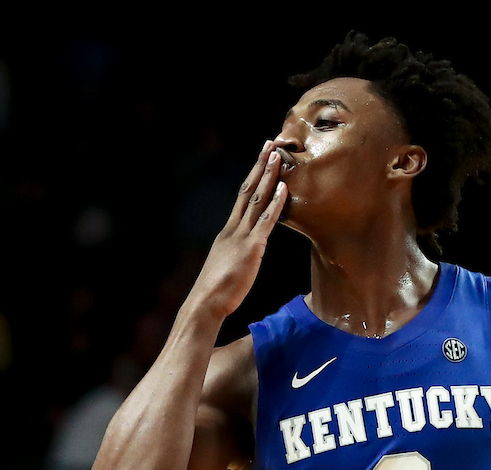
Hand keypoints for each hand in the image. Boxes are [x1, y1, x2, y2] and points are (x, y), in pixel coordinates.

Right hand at [191, 140, 287, 319]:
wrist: (206, 303)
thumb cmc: (216, 291)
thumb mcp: (227, 266)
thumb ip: (236, 254)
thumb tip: (245, 253)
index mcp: (228, 232)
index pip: (241, 197)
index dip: (253, 177)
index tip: (261, 159)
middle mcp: (233, 228)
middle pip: (247, 190)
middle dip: (260, 166)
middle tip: (270, 144)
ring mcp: (241, 236)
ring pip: (256, 199)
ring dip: (269, 177)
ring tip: (278, 156)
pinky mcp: (251, 248)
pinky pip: (265, 221)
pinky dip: (275, 203)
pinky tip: (285, 189)